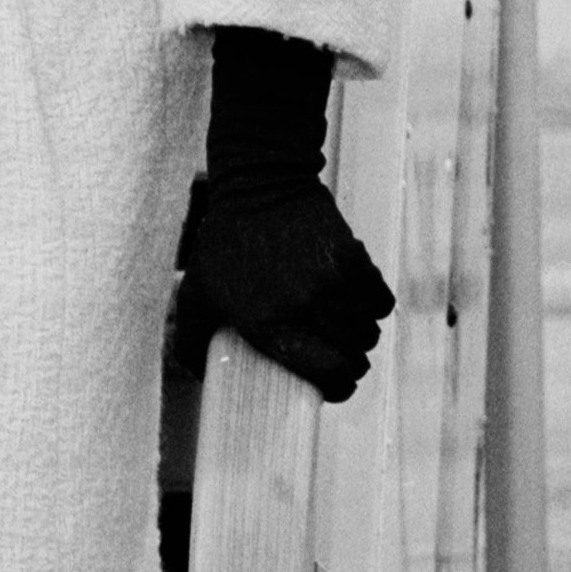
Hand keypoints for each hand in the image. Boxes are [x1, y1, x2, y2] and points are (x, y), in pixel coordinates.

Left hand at [173, 176, 391, 399]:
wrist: (258, 183)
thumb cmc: (223, 243)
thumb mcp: (194, 292)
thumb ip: (190, 340)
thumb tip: (202, 378)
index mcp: (264, 323)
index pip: (326, 373)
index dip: (338, 387)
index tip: (336, 384)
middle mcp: (301, 306)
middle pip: (353, 355)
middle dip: (351, 361)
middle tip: (342, 354)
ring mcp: (330, 280)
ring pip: (368, 329)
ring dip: (360, 333)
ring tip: (345, 325)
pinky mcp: (352, 257)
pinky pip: (380, 299)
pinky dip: (373, 304)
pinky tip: (356, 299)